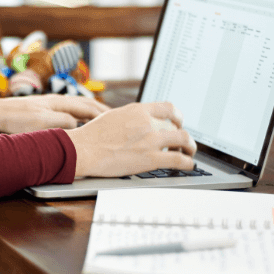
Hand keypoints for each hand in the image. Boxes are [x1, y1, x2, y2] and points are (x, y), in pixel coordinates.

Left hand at [0, 94, 108, 132]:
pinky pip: (69, 112)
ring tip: (103, 119)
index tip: (117, 120)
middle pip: (85, 105)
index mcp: (59, 102)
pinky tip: (80, 122)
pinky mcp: (44, 111)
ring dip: (92, 113)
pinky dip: (80, 116)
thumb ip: (63, 122)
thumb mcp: (43, 122)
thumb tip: (80, 124)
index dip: (103, 114)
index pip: (87, 107)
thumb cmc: (17, 119)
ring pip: (78, 108)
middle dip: (101, 111)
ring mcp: (51, 105)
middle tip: (116, 117)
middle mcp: (57, 101)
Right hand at [65, 102, 196, 176]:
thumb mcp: (114, 116)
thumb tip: (141, 120)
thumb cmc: (92, 135)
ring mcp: (150, 140)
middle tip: (183, 141)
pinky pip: (179, 159)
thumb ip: (132, 117)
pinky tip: (189, 165)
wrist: (83, 150)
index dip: (178, 116)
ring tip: (189, 152)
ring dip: (190, 147)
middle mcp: (147, 122)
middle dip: (184, 134)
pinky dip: (188, 162)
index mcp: (138, 110)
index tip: (178, 122)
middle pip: (178, 125)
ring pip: (184, 140)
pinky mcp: (150, 159)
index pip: (169, 107)